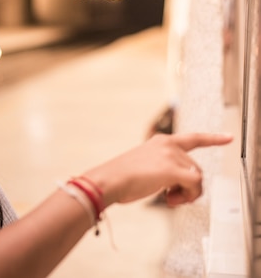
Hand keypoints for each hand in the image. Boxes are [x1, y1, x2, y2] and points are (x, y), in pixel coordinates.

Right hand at [83, 133, 232, 206]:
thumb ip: (165, 170)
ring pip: (197, 178)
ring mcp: (171, 155)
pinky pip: (195, 185)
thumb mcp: (146, 167)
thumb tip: (184, 189)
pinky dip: (188, 195)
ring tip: (168, 199)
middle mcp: (168, 144)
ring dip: (186, 193)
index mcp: (160, 141)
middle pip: (195, 168)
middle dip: (188, 186)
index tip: (228, 137)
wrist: (109, 180)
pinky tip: (170, 198)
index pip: (193, 138)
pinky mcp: (173, 169)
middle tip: (171, 198)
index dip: (212, 138)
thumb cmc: (122, 178)